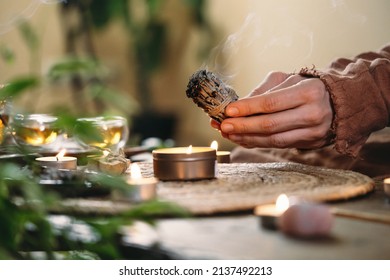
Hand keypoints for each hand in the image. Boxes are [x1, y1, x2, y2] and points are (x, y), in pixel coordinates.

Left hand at [210, 71, 333, 148]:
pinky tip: (242, 138)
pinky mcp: (309, 143)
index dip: (248, 108)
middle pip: (271, 124)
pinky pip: (278, 146)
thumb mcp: (287, 79)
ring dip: (247, 138)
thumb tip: (239, 104)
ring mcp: (313, 132)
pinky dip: (257, 142)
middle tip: (223, 126)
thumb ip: (264, 89)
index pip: (271, 103)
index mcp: (309, 91)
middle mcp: (313, 113)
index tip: (228, 110)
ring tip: (228, 133)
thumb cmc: (307, 86)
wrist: (337, 103)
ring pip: (273, 140)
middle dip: (243, 126)